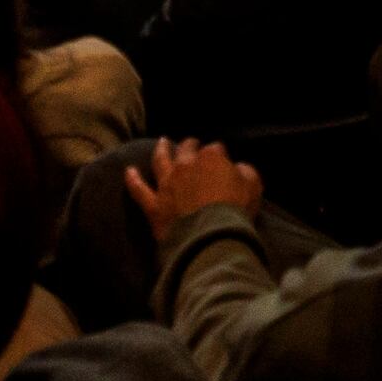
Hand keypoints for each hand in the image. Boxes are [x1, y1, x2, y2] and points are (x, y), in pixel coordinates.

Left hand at [123, 138, 263, 233]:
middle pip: (186, 150)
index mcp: (211, 158)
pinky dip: (133, 180)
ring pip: (160, 162)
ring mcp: (167, 184)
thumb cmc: (236, 209)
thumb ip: (245, 171)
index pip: (216, 149)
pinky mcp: (154, 205)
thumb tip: (237, 168)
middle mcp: (185, 165)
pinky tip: (128, 171)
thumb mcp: (253, 186)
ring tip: (161, 143)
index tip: (223, 160)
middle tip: (192, 144)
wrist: (210, 237)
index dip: (220, 154)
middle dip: (190, 145)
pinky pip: (139, 190)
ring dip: (161, 151)